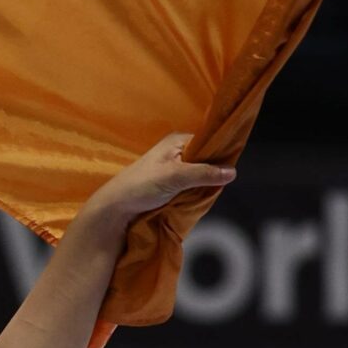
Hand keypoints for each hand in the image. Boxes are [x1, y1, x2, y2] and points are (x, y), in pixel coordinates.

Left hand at [80, 133, 233, 228]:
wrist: (116, 207)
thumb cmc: (141, 186)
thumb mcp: (176, 177)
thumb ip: (204, 173)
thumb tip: (232, 172)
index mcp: (177, 141)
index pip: (208, 142)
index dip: (220, 153)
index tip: (231, 168)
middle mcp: (175, 151)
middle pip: (204, 159)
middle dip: (212, 171)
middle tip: (219, 184)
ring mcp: (172, 168)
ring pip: (198, 174)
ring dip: (203, 184)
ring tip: (209, 192)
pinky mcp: (168, 184)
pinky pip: (189, 185)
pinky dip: (194, 191)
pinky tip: (198, 198)